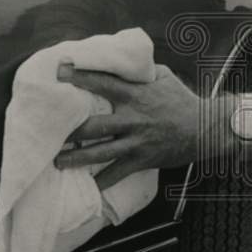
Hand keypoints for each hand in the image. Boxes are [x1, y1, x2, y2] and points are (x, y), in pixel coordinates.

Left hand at [54, 63, 205, 189]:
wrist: (204, 128)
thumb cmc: (181, 99)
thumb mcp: (163, 76)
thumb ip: (139, 71)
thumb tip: (120, 61)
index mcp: (136, 94)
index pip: (103, 82)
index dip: (81, 76)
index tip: (59, 70)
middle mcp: (133, 118)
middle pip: (94, 124)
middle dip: (69, 128)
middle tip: (47, 129)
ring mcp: (137, 141)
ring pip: (100, 151)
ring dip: (76, 157)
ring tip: (56, 161)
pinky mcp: (142, 159)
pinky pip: (118, 174)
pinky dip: (102, 183)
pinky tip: (87, 190)